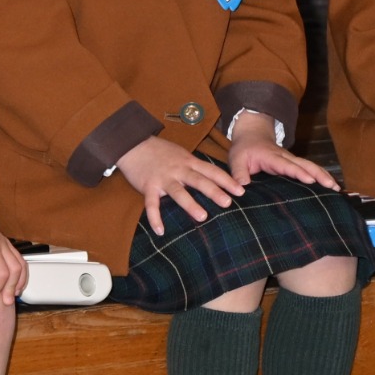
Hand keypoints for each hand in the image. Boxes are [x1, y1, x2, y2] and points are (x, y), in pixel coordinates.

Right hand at [118, 136, 243, 235]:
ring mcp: (163, 177)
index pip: (211, 171)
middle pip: (199, 180)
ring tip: (202, 216)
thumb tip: (212, 179)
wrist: (132, 143)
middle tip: (228, 203)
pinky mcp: (148, 186)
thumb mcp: (180, 154)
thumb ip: (194, 166)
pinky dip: (155, 217)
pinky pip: (152, 204)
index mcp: (188, 161)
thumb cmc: (159, 151)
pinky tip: (160, 231)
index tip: (242, 191)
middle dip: (214, 191)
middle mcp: (178, 169)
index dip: (227, 180)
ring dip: (190, 204)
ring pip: (178, 191)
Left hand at [227, 112, 339, 188]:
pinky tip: (332, 187)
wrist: (252, 135)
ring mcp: (292, 160)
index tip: (309, 180)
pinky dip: (322, 176)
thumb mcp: (236, 159)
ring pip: (311, 166)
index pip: (286, 165)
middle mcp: (285, 157)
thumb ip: (238, 171)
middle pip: (305, 164)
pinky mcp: (295, 164)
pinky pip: (310, 169)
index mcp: (271, 157)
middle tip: (332, 186)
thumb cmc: (244, 149)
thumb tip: (242, 188)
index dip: (298, 172)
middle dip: (319, 174)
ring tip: (337, 189)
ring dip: (324, 176)